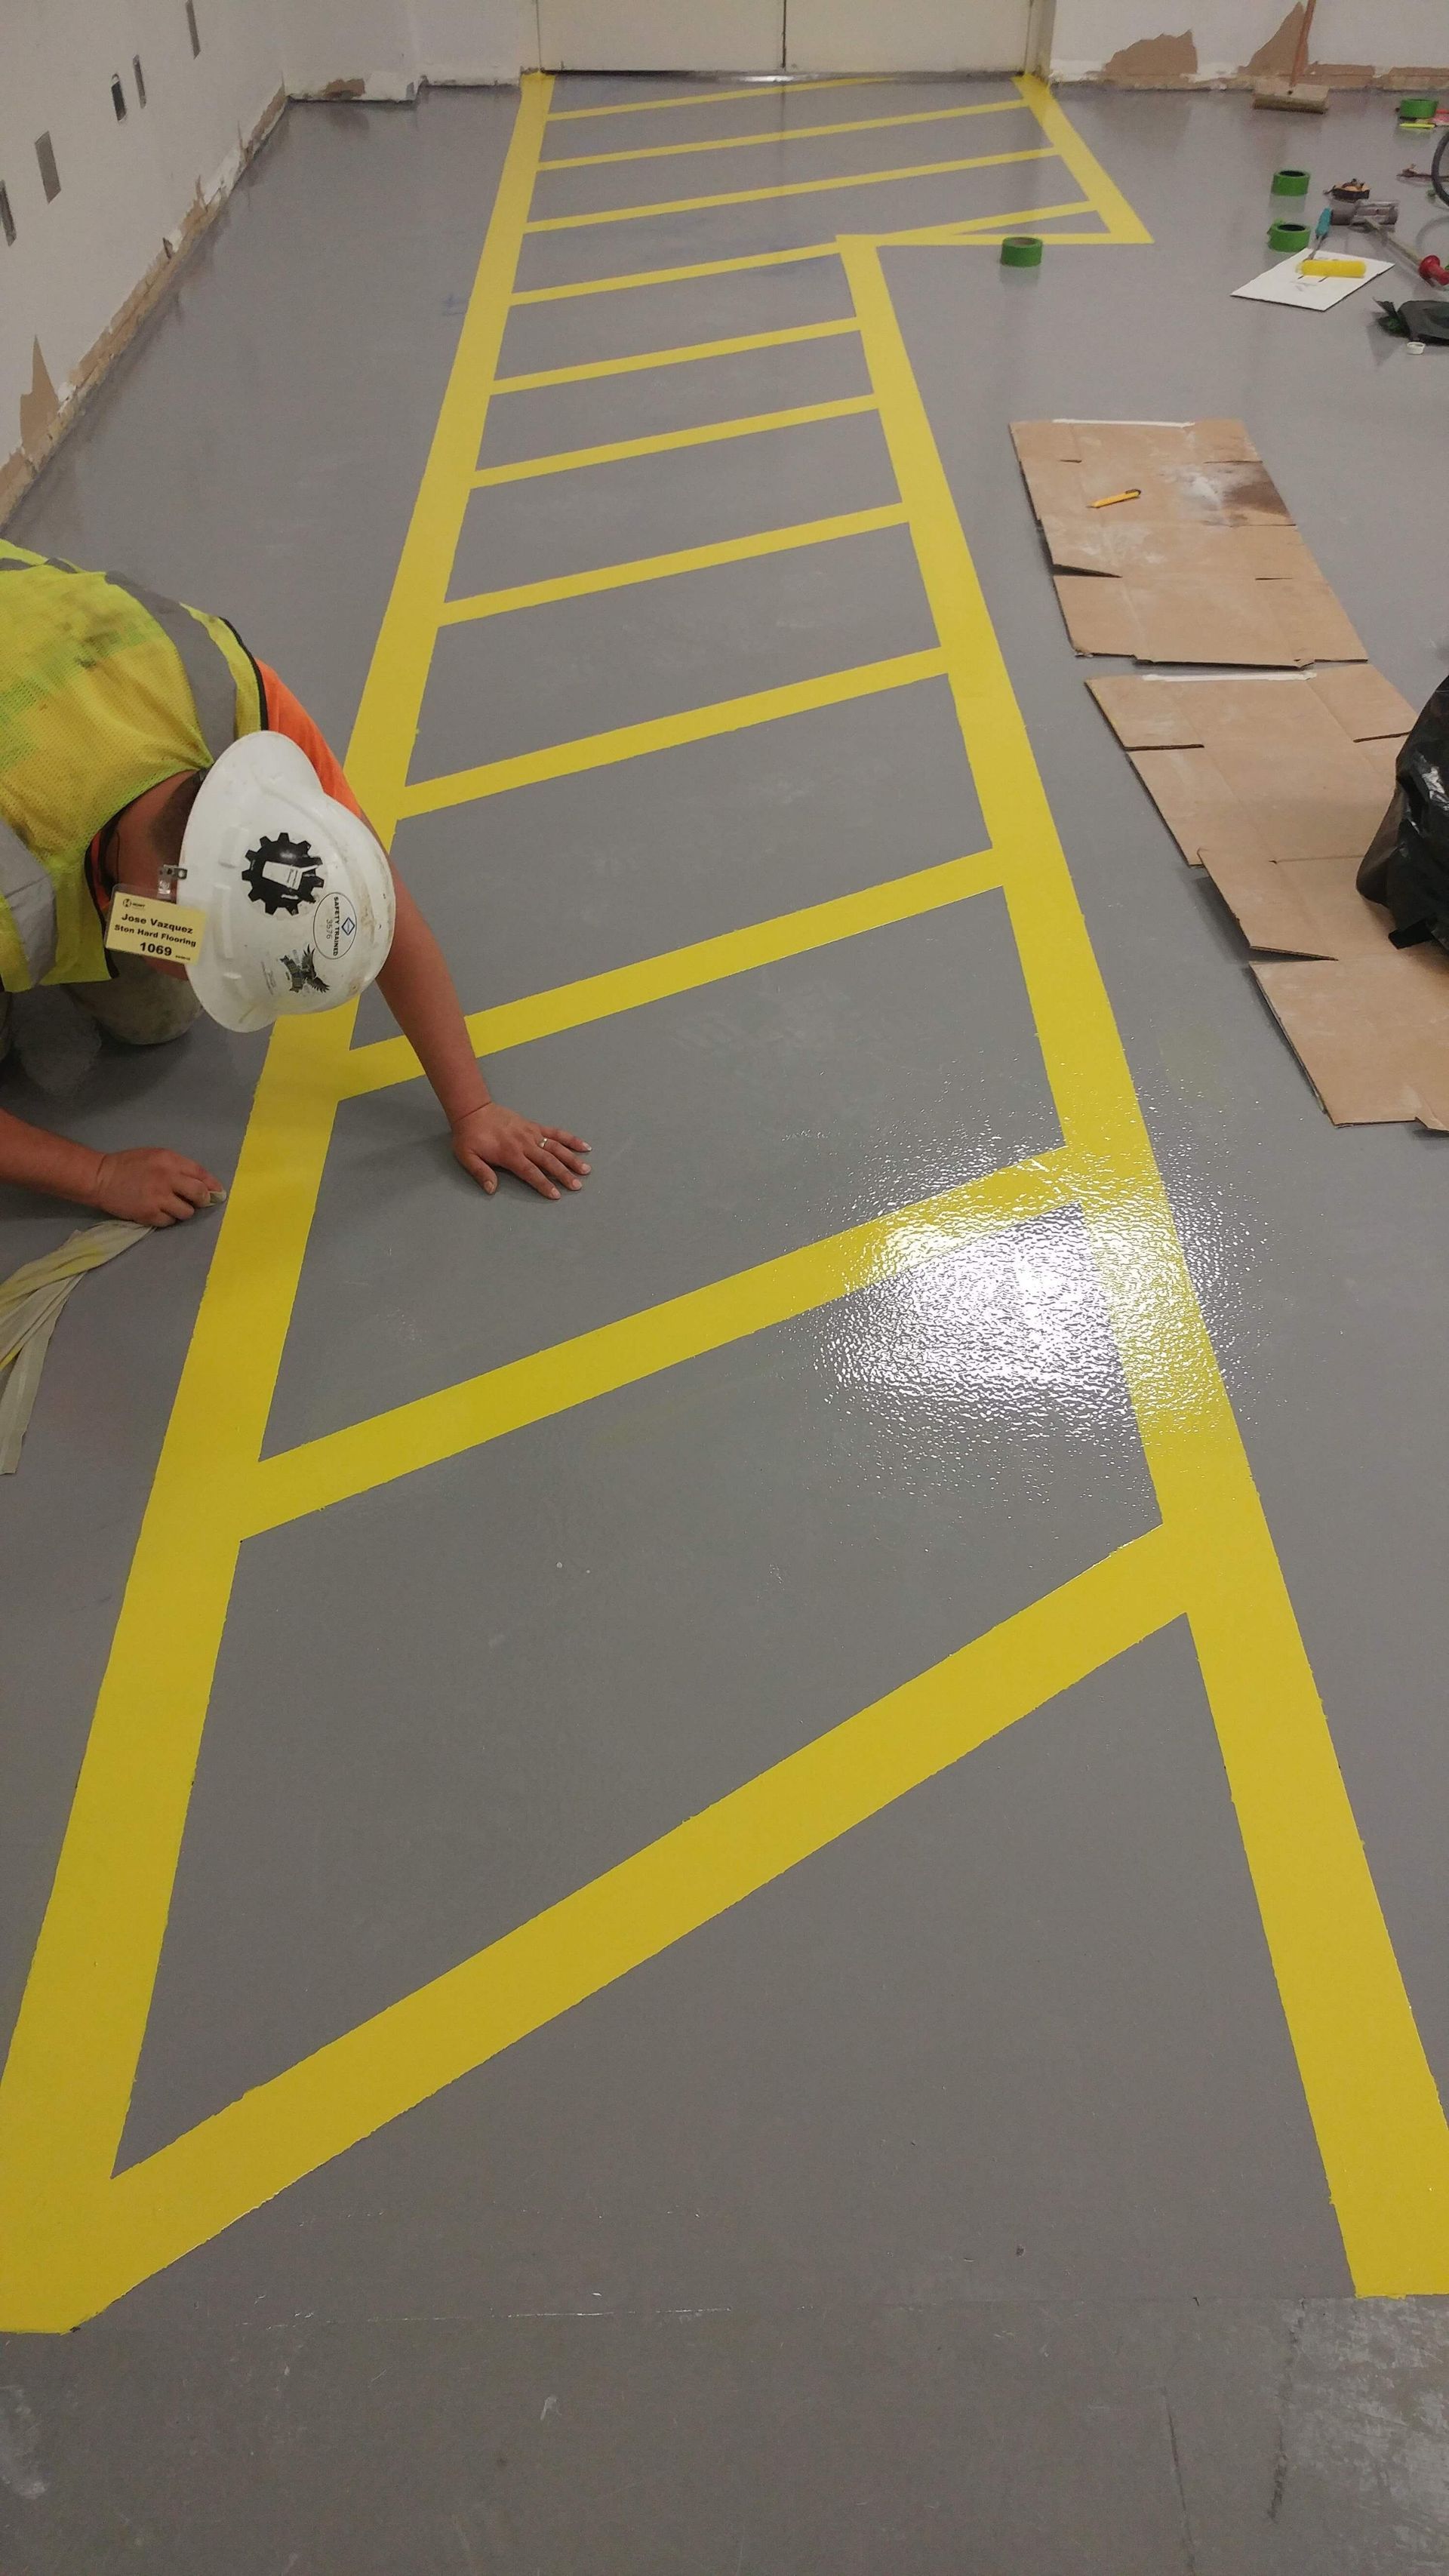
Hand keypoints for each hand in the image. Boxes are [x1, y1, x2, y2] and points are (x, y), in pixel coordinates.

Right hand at [92, 1147, 225, 1227]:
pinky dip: (167, 1218)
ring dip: (183, 1211)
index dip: (212, 1185)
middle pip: (199, 1194)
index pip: (201, 1174)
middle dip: (202, 1200)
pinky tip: (158, 1211)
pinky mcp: (149, 1214)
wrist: (101, 1178)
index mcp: (170, 1160)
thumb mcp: (155, 1157)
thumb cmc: (129, 1165)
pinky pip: (170, 1221)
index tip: (217, 1193)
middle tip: (197, 1202)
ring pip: (187, 1212)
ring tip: (171, 1206)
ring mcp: (158, 1197)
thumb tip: (204, 1184)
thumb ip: (178, 1167)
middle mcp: (167, 1178)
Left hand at [451, 1104, 590, 1201]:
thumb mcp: (467, 1156)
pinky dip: (570, 1139)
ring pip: (556, 1147)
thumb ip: (480, 1172)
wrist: (474, 1111)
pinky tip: (584, 1146)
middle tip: (577, 1186)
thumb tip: (491, 1189)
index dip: (544, 1184)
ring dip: (572, 1159)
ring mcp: (532, 1134)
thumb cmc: (470, 1136)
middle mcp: (525, 1144)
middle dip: (564, 1174)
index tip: (556, 1194)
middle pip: (549, 1161)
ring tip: (586, 1170)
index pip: (531, 1172)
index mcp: (510, 1154)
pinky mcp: (534, 1126)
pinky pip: (555, 1133)